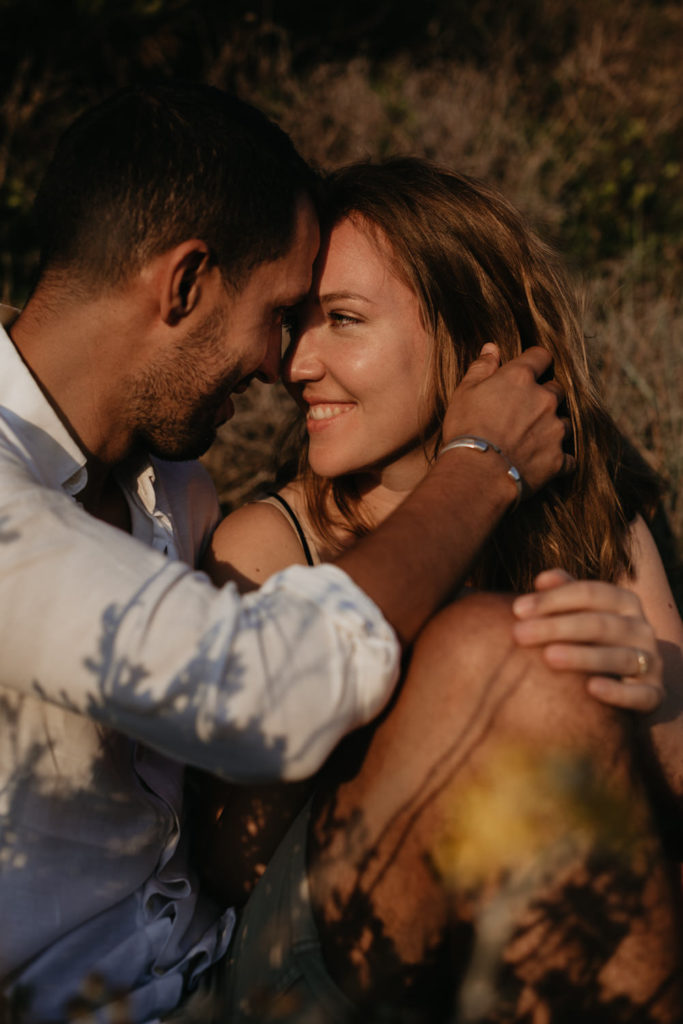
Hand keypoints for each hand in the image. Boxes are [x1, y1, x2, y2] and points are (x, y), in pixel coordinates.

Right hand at [441, 343, 572, 496]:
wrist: (477, 473)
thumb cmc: (466, 430)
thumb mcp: (465, 392)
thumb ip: (481, 368)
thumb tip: (491, 348)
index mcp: (521, 378)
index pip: (541, 356)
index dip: (536, 361)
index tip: (530, 370)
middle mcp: (544, 399)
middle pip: (557, 389)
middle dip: (546, 396)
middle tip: (527, 410)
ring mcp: (555, 430)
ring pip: (565, 422)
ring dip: (554, 426)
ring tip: (534, 438)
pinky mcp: (559, 458)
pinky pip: (568, 457)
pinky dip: (559, 458)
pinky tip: (544, 462)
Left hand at [512, 568, 662, 712]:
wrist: (631, 683)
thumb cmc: (595, 639)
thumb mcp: (582, 612)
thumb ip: (564, 592)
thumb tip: (542, 580)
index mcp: (624, 601)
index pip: (589, 593)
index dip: (553, 600)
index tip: (516, 609)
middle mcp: (641, 628)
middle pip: (599, 624)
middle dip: (556, 628)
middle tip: (518, 634)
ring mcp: (651, 662)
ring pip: (619, 657)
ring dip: (583, 657)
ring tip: (548, 657)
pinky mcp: (653, 694)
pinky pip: (640, 695)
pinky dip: (617, 692)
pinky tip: (591, 689)